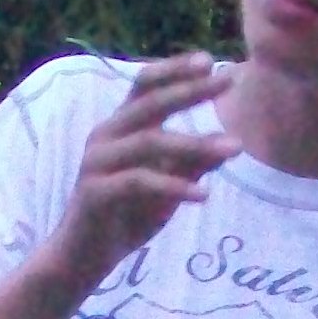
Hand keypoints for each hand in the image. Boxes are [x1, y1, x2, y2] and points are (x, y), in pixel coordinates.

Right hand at [46, 55, 240, 298]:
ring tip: (234, 148)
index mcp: (119, 127)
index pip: (145, 84)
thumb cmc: (125, 217)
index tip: (211, 60)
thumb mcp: (168, 186)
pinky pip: (139, 182)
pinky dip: (174, 187)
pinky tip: (203, 195)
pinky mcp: (95, 192)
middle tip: (229, 81)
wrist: (83, 257)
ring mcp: (97, 162)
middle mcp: (105, 136)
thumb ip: (192, 164)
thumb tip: (229, 144)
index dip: (175, 69)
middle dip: (192, 90)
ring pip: (150, 142)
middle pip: (150, 103)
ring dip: (195, 142)